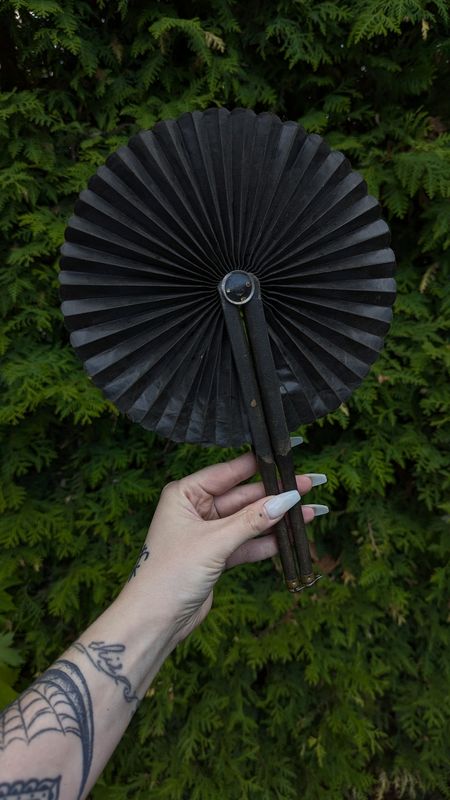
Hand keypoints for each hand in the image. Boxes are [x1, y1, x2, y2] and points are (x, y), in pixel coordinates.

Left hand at [121, 452, 322, 643]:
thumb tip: (286, 499)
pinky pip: (246, 543)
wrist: (153, 621)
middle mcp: (195, 509)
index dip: (260, 464)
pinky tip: (292, 537)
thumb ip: (252, 520)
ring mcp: (207, 534)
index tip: (285, 454)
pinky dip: (268, 542)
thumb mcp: (214, 542)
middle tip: (309, 485)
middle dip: (276, 494)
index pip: (229, 472)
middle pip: (243, 496)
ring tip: (310, 511)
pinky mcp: (216, 556)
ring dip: (277, 519)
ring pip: (248, 520)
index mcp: (185, 494)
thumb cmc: (169, 574)